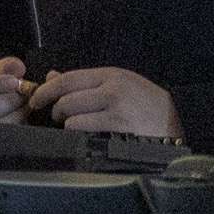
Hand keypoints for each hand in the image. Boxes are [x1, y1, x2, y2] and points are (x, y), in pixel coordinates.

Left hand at [28, 67, 179, 139]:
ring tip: (76, 128)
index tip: (35, 100)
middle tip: (58, 118)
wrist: (178, 120)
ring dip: (68, 126)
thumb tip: (52, 76)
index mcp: (111, 75)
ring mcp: (116, 111)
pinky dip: (79, 137)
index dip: (46, 90)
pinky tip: (87, 138)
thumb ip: (86, 82)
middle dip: (56, 111)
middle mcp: (112, 90)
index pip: (68, 79)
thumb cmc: (145, 103)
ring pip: (72, 119)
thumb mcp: (119, 84)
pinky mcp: (120, 131)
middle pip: (66, 100)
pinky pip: (85, 133)